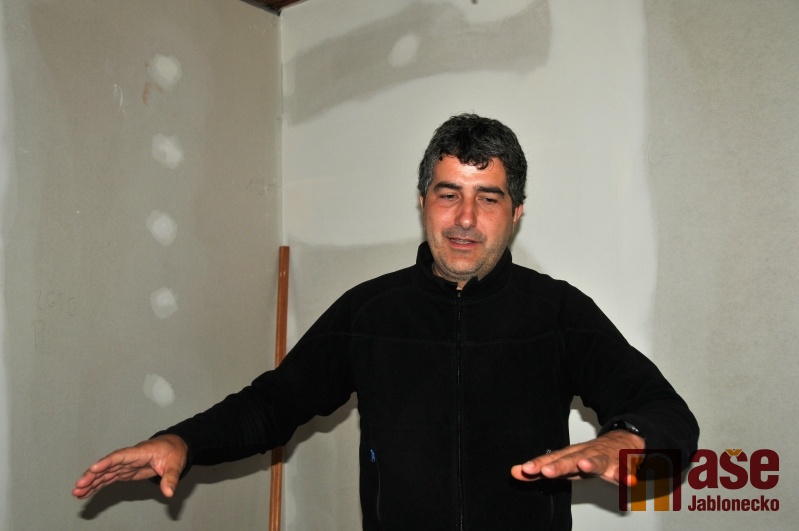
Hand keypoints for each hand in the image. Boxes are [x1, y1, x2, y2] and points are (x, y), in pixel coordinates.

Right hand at [72, 434, 187, 498]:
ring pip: (105, 472)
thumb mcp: (175, 465)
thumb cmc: (173, 452)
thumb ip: (171, 478)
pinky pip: (108, 478)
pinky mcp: (124, 472)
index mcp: (140, 452)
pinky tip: (85, 492)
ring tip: (77, 492)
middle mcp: (129, 458)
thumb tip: (168, 492)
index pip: (121, 456)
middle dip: (92, 475)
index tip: (94, 468)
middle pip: (108, 465)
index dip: (107, 462)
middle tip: (79, 486)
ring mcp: (125, 465)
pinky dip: (97, 485)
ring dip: (91, 482)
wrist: (174, 447)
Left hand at [510, 430, 644, 485]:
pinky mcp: (622, 465)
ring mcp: (604, 458)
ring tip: (583, 466)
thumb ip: (541, 470)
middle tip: (545, 470)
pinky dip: (626, 475)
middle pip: (570, 459)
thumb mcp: (565, 463)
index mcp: (570, 456)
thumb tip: (513, 473)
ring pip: (597, 460)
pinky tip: (628, 481)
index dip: (538, 465)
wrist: (624, 441)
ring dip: (591, 463)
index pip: (551, 460)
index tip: (524, 469)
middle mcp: (585, 454)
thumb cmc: (590, 456)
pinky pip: (625, 471)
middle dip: (558, 465)